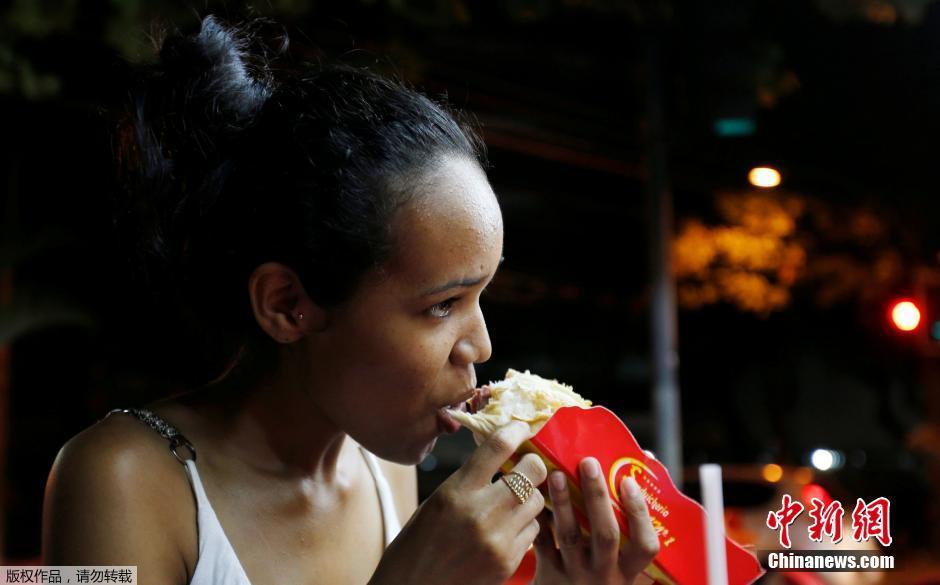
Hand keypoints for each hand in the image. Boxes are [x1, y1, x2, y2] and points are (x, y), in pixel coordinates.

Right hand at [369, 421, 547, 584]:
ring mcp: (499, 540)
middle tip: (526, 465)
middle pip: (532, 472)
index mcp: (457, 491)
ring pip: (538, 502)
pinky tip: (507, 529)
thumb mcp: (437, 501)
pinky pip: (533, 532)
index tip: (522, 427)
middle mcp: (481, 513)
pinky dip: (524, 526)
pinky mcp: (509, 562)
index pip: (498, 447)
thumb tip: (500, 455)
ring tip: (512, 502)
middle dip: (533, 464)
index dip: (515, 430)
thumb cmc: (418, 543)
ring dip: (529, 497)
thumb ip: (469, 479)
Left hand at [533, 458, 659, 584]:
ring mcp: (576, 576)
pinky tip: (534, 494)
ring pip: (570, 537)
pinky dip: (539, 518)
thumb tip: (645, 458)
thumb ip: (630, 519)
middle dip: (597, 496)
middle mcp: (605, 574)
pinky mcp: (548, 576)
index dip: (639, 513)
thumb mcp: (620, 559)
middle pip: (606, 534)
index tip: (629, 481)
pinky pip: (542, 544)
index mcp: (628, 569)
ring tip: (556, 474)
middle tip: (588, 462)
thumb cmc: (599, 573)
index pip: (646, 545)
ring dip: (563, 503)